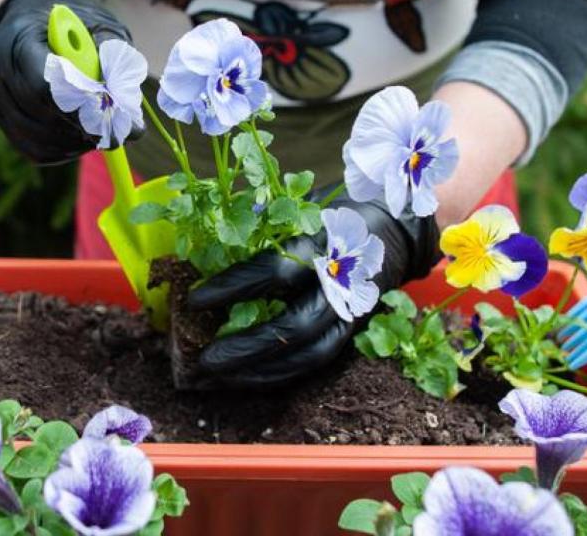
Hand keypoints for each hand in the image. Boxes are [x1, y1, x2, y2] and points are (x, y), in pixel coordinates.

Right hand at [0, 0, 137, 164]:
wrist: (26, 17)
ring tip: (101, 133)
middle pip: (39, 114)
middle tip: (116, 134)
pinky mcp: (0, 117)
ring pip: (35, 138)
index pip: (44, 84)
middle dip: (82, 128)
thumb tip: (127, 103)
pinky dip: (62, 151)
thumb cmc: (70, 23)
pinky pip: (32, 148)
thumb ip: (111, 55)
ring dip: (74, 142)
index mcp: (18, 37)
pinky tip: (81, 138)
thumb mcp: (97, 23)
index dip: (81, 108)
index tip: (114, 120)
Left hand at [188, 190, 440, 386]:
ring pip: (307, 355)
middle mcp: (340, 285)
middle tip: (205, 358)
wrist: (391, 232)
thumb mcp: (303, 207)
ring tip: (218, 377)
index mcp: (324, 247)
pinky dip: (279, 374)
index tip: (195, 299)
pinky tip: (245, 378)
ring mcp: (348, 314)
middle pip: (294, 326)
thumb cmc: (334, 216)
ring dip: (260, 371)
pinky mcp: (349, 333)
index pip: (277, 271)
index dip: (234, 287)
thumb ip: (264, 222)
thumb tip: (208, 240)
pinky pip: (314, 363)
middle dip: (247, 346)